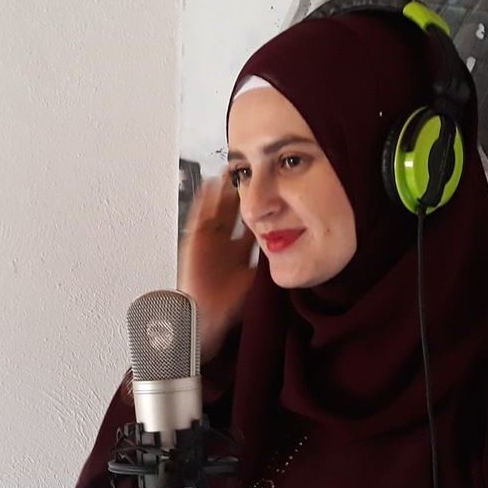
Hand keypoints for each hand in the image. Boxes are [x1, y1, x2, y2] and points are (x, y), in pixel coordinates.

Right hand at [178, 168, 257, 362]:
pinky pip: (198, 215)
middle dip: (240, 195)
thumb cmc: (226, 305)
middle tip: (248, 175)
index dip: (260, 211)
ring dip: (222, 192)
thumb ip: (268, 267)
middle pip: (233, 213)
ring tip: (230, 172)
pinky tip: (210, 184)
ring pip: (217, 210)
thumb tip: (293, 255)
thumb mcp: (255, 282)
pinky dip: (203, 199)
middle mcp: (224, 244)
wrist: (203, 315)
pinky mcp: (193, 240)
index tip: (269, 195)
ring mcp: (208, 241)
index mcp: (239, 253)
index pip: (251, 226)